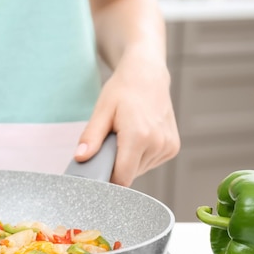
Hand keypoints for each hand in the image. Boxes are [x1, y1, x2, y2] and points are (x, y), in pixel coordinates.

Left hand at [75, 51, 179, 186]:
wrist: (147, 75)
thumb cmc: (123, 90)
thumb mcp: (102, 111)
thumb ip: (91, 137)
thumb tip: (80, 158)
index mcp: (139, 136)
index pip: (122, 178)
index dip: (106, 178)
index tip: (96, 170)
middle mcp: (157, 144)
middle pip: (129, 174)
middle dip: (115, 164)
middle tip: (110, 142)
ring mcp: (168, 146)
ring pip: (139, 170)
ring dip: (128, 160)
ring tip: (125, 136)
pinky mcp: (173, 147)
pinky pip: (150, 162)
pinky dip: (139, 156)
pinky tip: (137, 137)